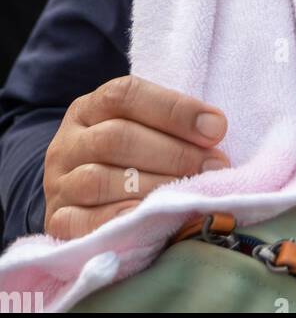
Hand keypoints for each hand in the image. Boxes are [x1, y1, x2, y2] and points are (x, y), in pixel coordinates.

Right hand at [43, 75, 229, 238]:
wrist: (78, 193)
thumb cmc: (127, 153)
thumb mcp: (140, 126)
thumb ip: (171, 123)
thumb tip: (215, 128)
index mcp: (90, 107)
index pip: (126, 94)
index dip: (173, 109)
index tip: (216, 127)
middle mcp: (69, 141)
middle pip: (116, 138)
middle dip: (173, 153)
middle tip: (213, 166)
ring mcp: (59, 182)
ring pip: (99, 179)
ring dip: (153, 186)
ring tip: (189, 192)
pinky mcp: (56, 220)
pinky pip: (80, 223)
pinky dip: (117, 218)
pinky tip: (148, 217)